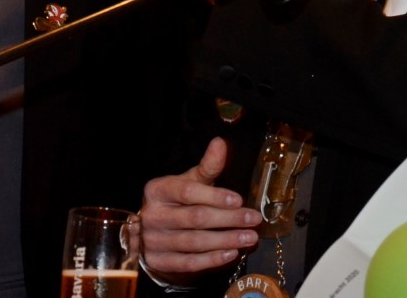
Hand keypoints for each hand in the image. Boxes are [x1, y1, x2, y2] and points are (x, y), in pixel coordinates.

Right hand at [137, 138, 261, 283]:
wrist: (153, 235)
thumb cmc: (176, 203)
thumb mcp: (188, 181)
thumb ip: (206, 166)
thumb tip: (220, 142)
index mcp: (157, 190)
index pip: (187, 192)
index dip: (214, 196)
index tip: (239, 199)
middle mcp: (152, 215)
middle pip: (194, 217)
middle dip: (228, 219)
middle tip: (254, 219)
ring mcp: (153, 241)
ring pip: (195, 242)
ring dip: (226, 240)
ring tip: (250, 238)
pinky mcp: (159, 262)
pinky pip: (189, 263)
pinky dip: (213, 259)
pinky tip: (232, 253)